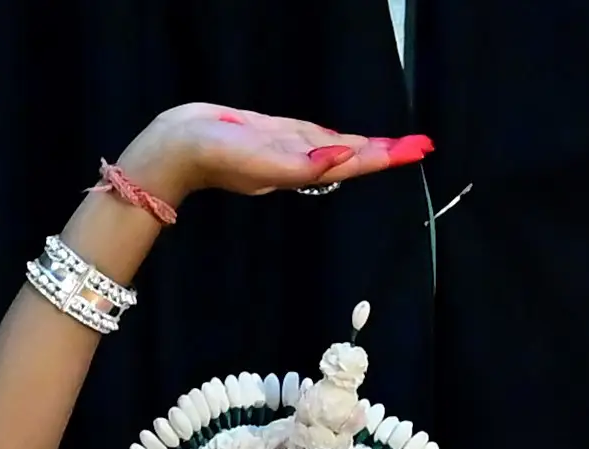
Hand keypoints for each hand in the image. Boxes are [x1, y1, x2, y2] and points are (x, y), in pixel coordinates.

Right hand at [113, 101, 430, 211]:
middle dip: (384, 153)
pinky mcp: (268, 141)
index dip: (385, 156)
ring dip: (364, 150)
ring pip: (332, 150)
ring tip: (395, 148)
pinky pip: (310, 142)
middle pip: (349, 157)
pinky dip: (334, 143)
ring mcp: (281, 153)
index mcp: (298, 167)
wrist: (170, 151)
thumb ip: (298, 163)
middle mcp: (295, 162)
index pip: (352, 161)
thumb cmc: (209, 155)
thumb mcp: (256, 157)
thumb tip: (340, 159)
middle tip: (419, 148)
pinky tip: (345, 146)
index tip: (418, 151)